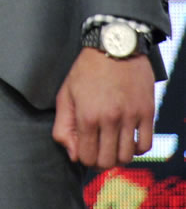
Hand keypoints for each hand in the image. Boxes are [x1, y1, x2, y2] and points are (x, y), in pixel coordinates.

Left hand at [52, 47, 155, 167]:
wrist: (114, 47)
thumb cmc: (86, 69)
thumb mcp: (65, 93)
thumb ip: (63, 126)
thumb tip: (72, 154)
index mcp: (87, 115)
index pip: (86, 157)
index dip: (84, 157)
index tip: (84, 149)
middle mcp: (110, 119)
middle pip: (107, 161)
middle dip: (100, 160)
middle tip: (98, 150)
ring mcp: (130, 117)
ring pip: (127, 157)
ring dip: (118, 156)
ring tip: (112, 144)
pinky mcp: (147, 112)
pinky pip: (146, 146)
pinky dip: (136, 148)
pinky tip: (128, 139)